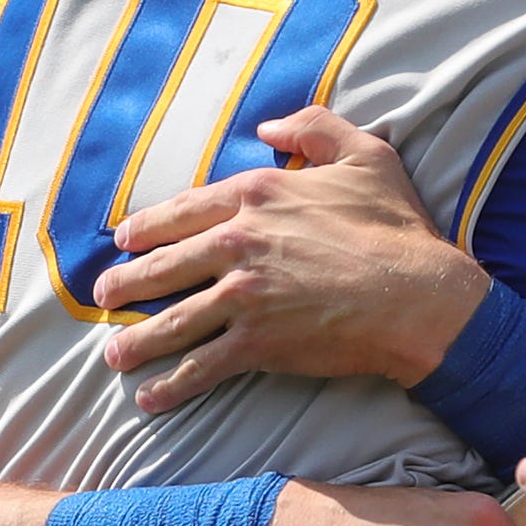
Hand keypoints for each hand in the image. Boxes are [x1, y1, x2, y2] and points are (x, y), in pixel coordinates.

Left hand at [93, 106, 487, 412]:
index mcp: (257, 195)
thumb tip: (266, 127)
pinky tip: (150, 398)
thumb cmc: (397, 228)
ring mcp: (243, 296)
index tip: (125, 240)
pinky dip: (172, 384)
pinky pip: (201, 366)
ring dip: (137, 341)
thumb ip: (314, 128)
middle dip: (127, 284)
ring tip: (114, 355)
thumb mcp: (366, 156)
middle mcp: (238, 243)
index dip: (148, 227)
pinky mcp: (256, 343)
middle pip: (165, 266)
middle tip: (106, 295)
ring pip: (172, 320)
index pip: (184, 211)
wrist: (419, 297)